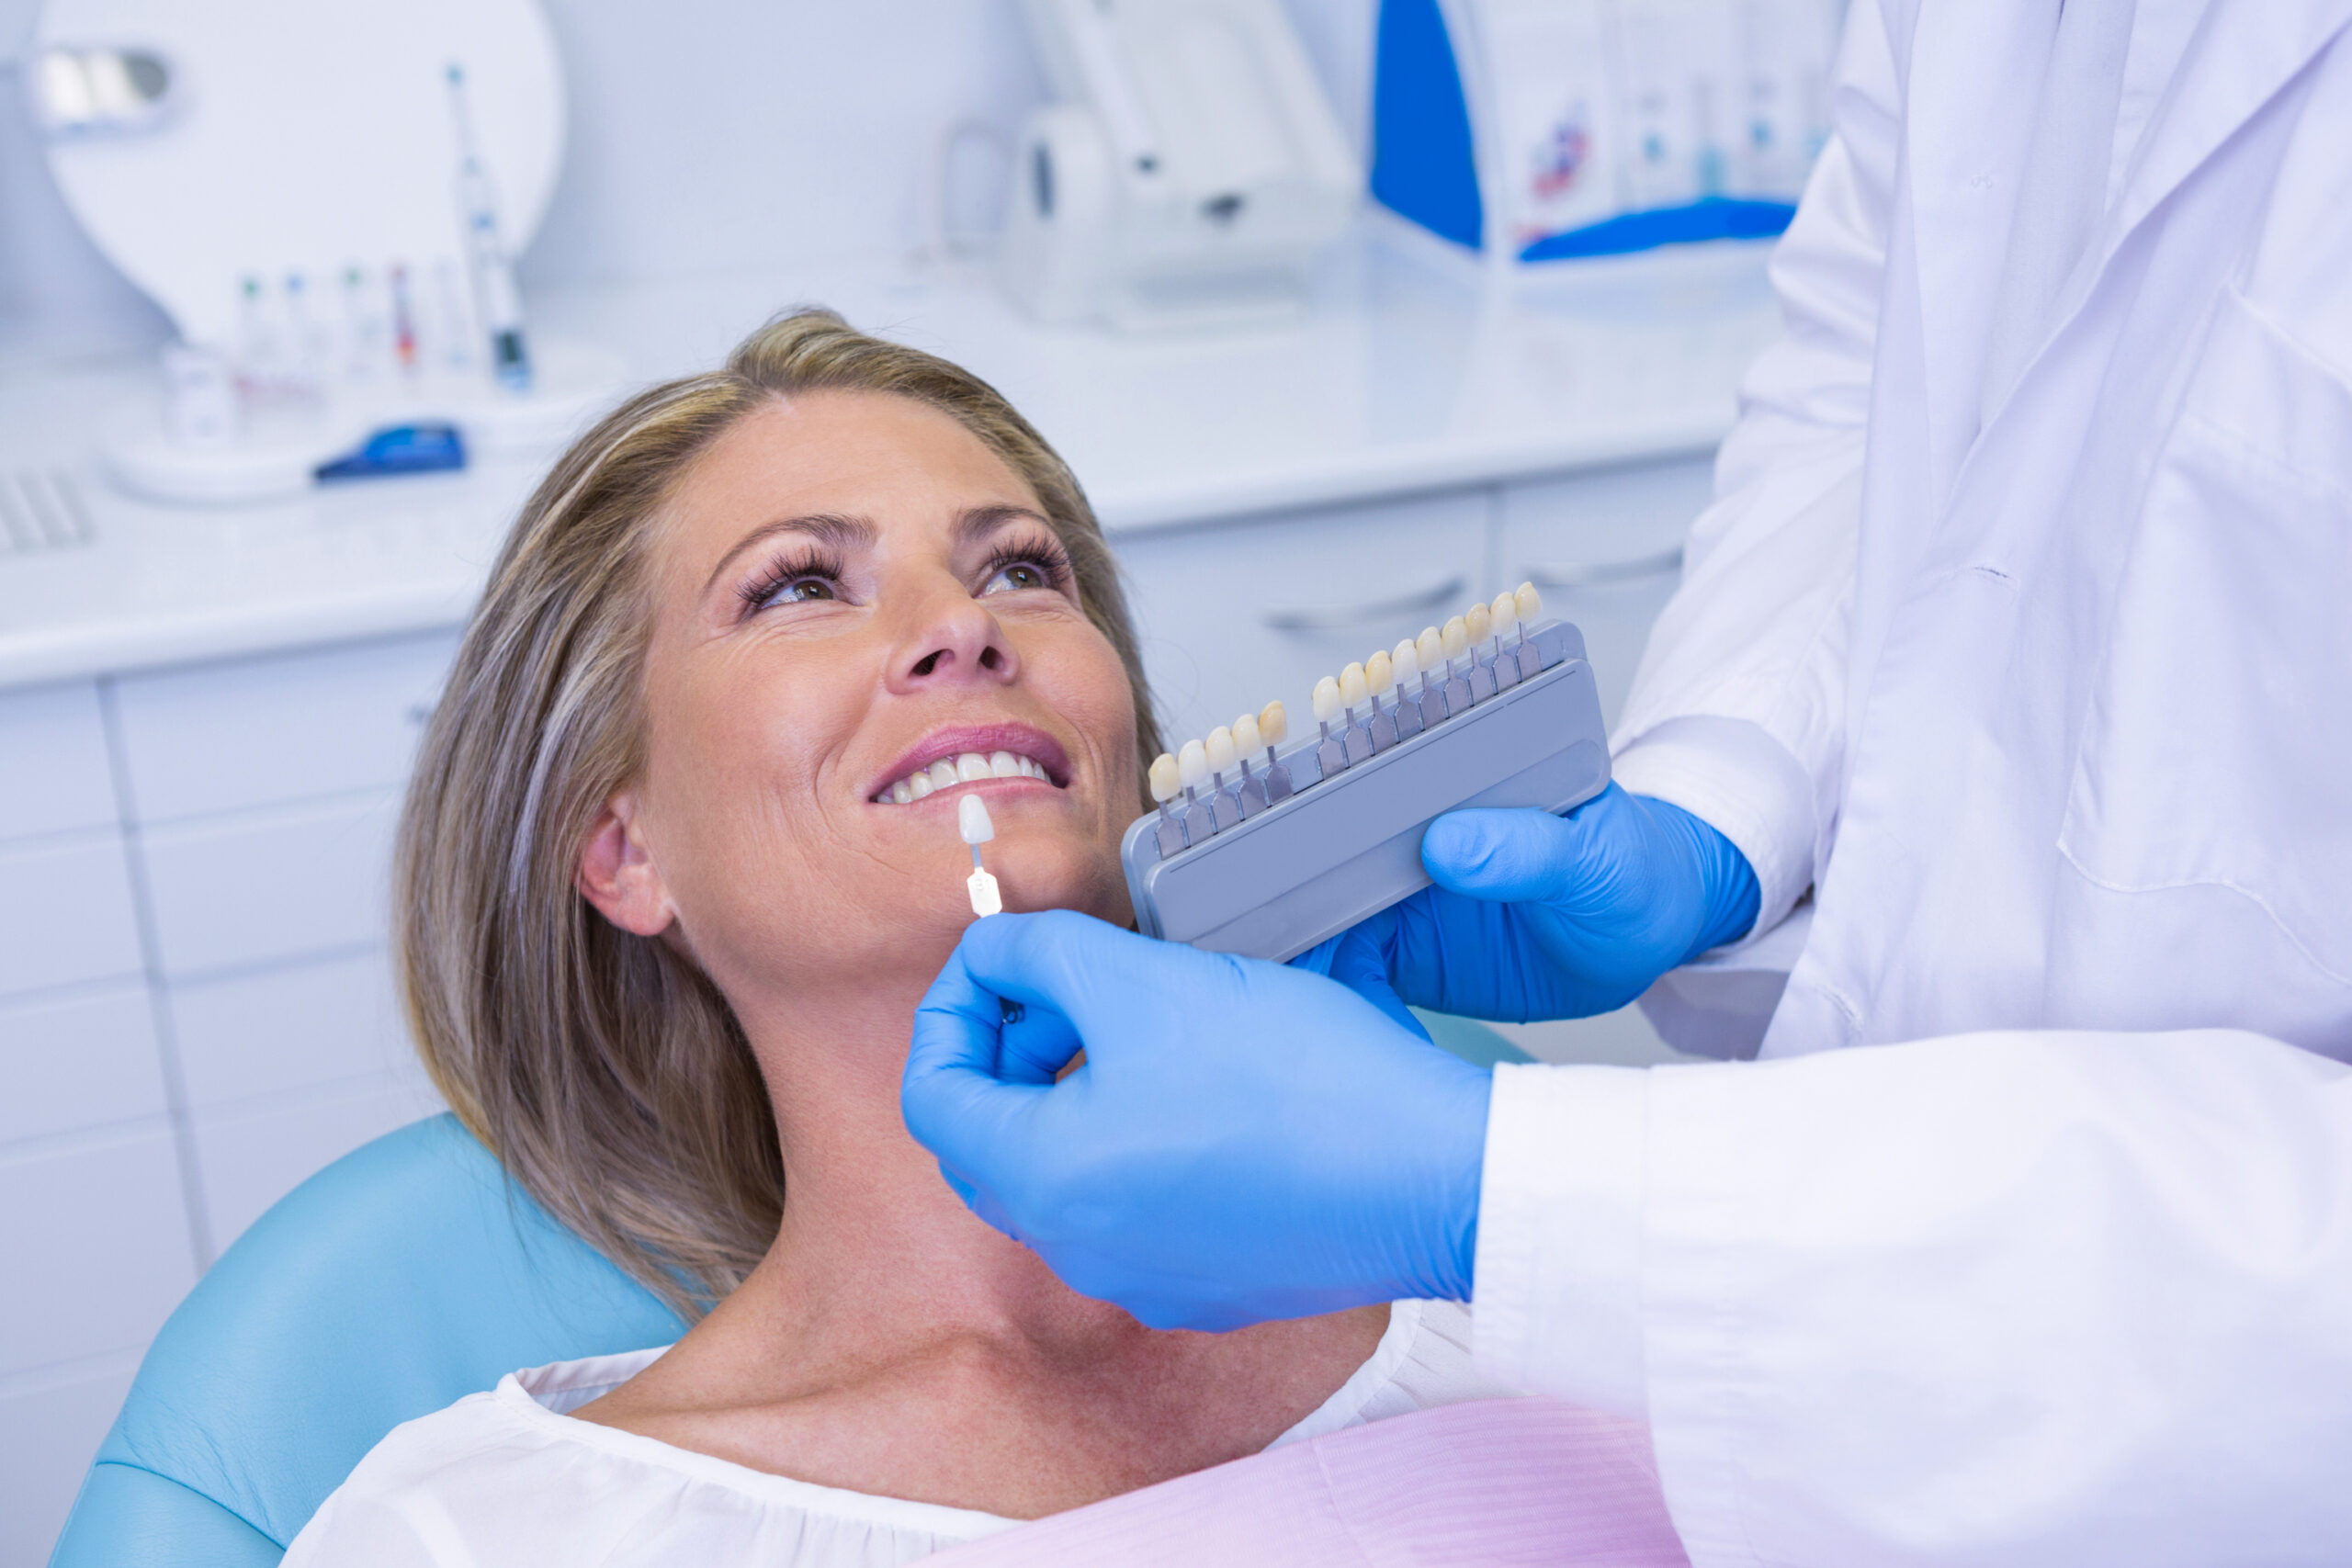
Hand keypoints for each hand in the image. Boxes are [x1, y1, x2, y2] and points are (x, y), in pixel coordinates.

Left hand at [902, 910, 1490, 1330]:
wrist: (1437, 1176)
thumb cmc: (1299, 1082)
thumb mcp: (1145, 979)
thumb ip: (1038, 953)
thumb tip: (991, 954)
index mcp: (1043, 1181)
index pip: (931, 1095)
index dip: (949, 1010)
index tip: (998, 964)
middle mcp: (1078, 1250)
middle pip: (990, 1141)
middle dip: (1010, 1053)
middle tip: (1067, 992)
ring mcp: (1144, 1278)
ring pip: (1062, 1175)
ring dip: (1071, 1095)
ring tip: (1139, 1030)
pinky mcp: (1209, 1282)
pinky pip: (1133, 1208)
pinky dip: (1133, 1143)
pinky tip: (1202, 1090)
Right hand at [1296, 785, 1758, 1023]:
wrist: (1647, 934)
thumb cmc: (1632, 871)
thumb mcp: (1594, 857)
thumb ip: (1530, 847)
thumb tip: (1452, 842)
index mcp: (1443, 783)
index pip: (1353, 786)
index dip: (1300, 809)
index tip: (1260, 844)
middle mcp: (1401, 834)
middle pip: (1310, 855)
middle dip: (1263, 891)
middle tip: (1236, 934)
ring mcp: (1391, 894)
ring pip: (1310, 917)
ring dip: (1282, 949)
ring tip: (1256, 990)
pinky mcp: (1394, 951)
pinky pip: (1338, 972)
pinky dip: (1316, 997)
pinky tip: (1304, 1024)